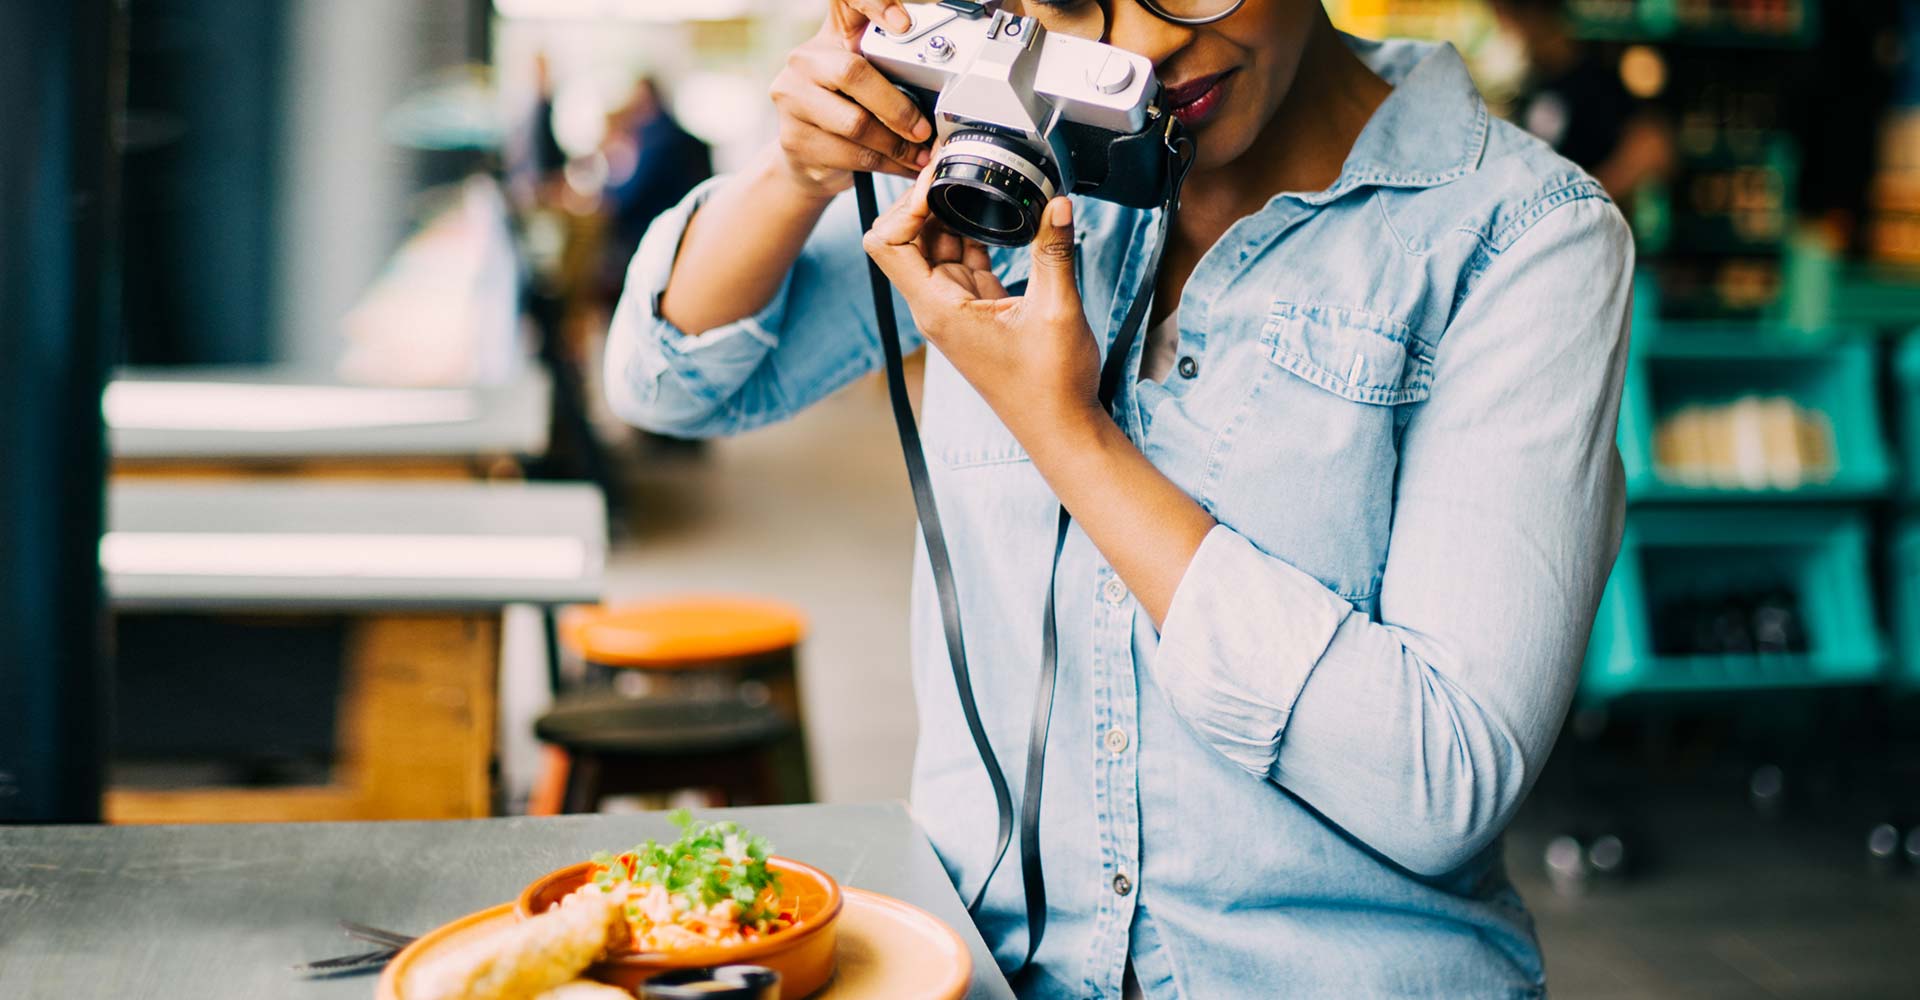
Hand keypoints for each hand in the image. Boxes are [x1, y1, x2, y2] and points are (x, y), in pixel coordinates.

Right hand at [770, 1, 932, 199]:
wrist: (807, 158)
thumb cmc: (846, 110)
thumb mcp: (869, 80)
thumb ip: (892, 70)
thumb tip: (941, 87)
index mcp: (831, 35)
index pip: (847, 1)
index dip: (876, 4)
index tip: (904, 24)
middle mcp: (804, 59)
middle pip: (853, 73)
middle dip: (898, 108)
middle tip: (923, 130)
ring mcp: (792, 97)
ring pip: (855, 123)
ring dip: (896, 145)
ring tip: (919, 155)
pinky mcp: (793, 137)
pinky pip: (850, 154)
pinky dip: (885, 164)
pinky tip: (901, 166)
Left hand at [863, 166, 1102, 452]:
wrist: (1060, 428)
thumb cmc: (1050, 385)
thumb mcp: (1057, 310)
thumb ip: (1053, 251)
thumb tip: (1055, 202)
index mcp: (939, 308)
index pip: (887, 245)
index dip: (903, 206)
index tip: (938, 180)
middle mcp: (936, 307)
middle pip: (903, 238)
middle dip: (923, 202)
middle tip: (956, 170)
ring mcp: (953, 308)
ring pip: (932, 246)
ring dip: (948, 214)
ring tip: (976, 182)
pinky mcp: (974, 309)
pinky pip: (960, 259)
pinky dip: (970, 234)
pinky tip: (994, 213)